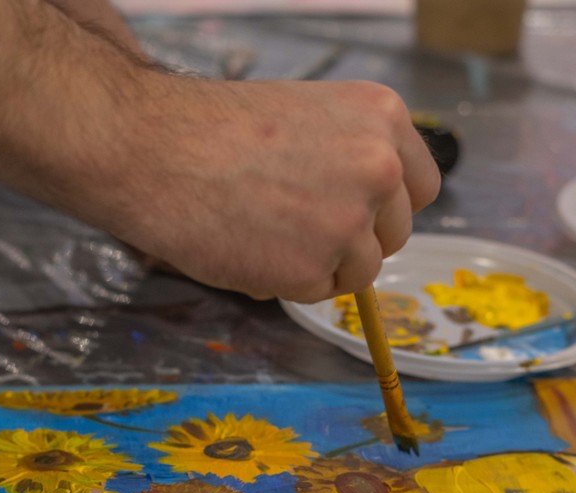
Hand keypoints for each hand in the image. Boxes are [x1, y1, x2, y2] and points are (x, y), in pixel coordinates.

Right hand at [103, 77, 440, 302]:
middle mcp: (379, 168)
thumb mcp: (306, 116)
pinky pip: (318, 293)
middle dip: (355, 239)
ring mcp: (349, 222)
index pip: (421, 186)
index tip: (357, 211)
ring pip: (361, 270)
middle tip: (297, 224)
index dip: (386, 206)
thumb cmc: (212, 129)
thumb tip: (368, 213)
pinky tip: (248, 247)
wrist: (153, 148)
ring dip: (322, 264)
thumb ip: (349, 157)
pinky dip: (286, 282)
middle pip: (397, 233)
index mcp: (382, 118)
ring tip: (265, 233)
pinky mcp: (313, 269)